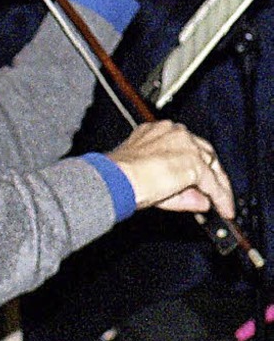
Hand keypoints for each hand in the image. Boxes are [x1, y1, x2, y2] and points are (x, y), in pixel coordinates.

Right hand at [109, 120, 234, 218]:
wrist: (118, 177)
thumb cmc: (122, 176)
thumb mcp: (153, 180)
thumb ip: (181, 191)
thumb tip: (203, 201)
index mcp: (158, 132)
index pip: (186, 147)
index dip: (195, 165)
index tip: (198, 183)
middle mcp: (175, 133)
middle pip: (205, 152)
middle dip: (212, 174)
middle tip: (217, 195)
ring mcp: (186, 145)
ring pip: (211, 165)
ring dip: (218, 186)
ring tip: (222, 204)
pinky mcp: (194, 162)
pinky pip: (213, 183)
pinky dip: (221, 197)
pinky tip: (223, 209)